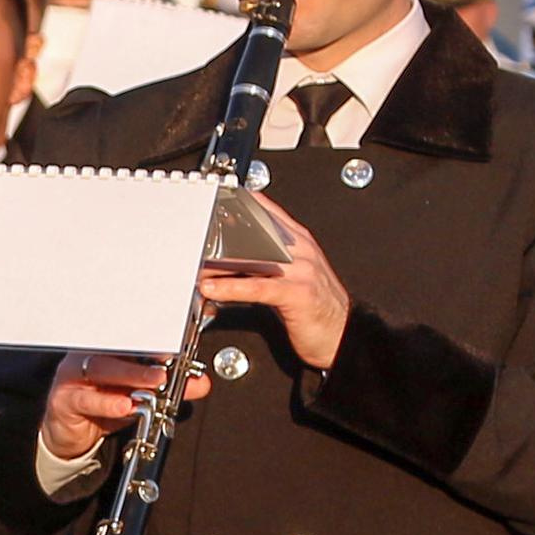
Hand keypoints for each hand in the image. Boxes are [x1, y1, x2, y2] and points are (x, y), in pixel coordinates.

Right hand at [40, 351, 206, 463]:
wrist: (70, 434)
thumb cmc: (102, 406)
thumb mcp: (140, 396)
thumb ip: (170, 389)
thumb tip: (201, 383)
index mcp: (109, 348)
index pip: (133, 335)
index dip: (156, 334)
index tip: (180, 337)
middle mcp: (90, 355)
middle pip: (118, 347)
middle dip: (148, 352)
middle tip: (172, 359)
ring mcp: (74, 376)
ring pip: (102, 369)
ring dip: (131, 375)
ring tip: (156, 381)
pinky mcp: (64, 400)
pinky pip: (85, 398)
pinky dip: (106, 402)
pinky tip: (124, 405)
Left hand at [194, 198, 351, 370]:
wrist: (343, 333)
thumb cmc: (313, 307)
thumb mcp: (287, 276)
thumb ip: (261, 263)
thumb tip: (225, 261)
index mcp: (298, 241)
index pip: (265, 213)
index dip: (237, 205)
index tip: (211, 200)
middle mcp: (299, 250)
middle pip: (254, 234)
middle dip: (221, 237)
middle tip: (191, 238)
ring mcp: (300, 270)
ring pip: (252, 259)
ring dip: (218, 263)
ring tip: (193, 264)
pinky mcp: (297, 293)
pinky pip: (258, 288)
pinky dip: (232, 288)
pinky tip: (212, 289)